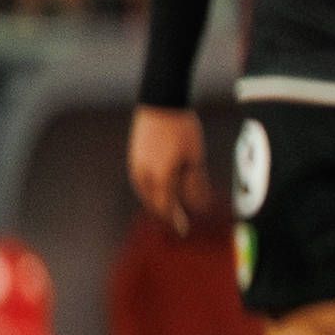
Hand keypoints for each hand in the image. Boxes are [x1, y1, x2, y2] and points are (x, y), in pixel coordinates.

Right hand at [127, 106, 207, 233]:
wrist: (161, 103)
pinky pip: (140, 182)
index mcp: (160, 176)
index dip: (175, 220)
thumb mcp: (195, 158)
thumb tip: (201, 207)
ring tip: (169, 209)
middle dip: (166, 214)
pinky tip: (158, 191)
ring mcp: (135, 165)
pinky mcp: (133, 157)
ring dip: (157, 203)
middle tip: (177, 222)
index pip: (167, 207)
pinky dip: (150, 191)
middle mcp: (144, 175)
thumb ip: (196, 184)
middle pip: (154, 203)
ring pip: (145, 193)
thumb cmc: (182, 129)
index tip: (183, 230)